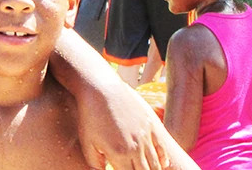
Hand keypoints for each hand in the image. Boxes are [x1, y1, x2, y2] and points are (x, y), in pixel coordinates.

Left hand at [75, 83, 193, 169]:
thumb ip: (95, 164)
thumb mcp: (87, 144)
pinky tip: (162, 165)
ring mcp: (146, 136)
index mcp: (120, 155)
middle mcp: (136, 148)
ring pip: (155, 163)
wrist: (102, 90)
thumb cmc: (90, 117)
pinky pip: (161, 147)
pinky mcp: (151, 126)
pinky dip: (163, 159)